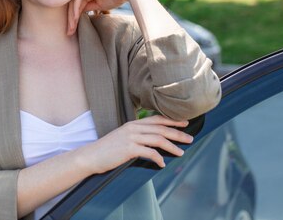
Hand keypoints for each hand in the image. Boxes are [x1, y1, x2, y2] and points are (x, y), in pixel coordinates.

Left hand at [67, 0, 134, 34]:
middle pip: (72, 6)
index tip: (71, 32)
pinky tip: (76, 19)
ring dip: (71, 16)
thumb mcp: (98, 5)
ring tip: (72, 28)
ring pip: (73, 3)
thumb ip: (88, 8)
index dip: (73, 20)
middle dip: (70, 20)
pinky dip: (75, 9)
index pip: (75, 7)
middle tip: (69, 33)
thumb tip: (78, 16)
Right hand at [75, 115, 193, 173]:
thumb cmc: (107, 149)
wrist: (91, 156)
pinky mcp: (129, 148)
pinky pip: (149, 152)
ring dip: (172, 147)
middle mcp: (133, 127)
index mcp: (133, 123)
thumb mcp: (123, 136)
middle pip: (161, 128)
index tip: (185, 123)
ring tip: (181, 152)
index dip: (172, 120)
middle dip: (178, 133)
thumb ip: (137, 135)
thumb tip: (152, 139)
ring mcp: (131, 137)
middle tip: (190, 138)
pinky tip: (162, 164)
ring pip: (158, 139)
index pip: (157, 119)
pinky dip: (158, 158)